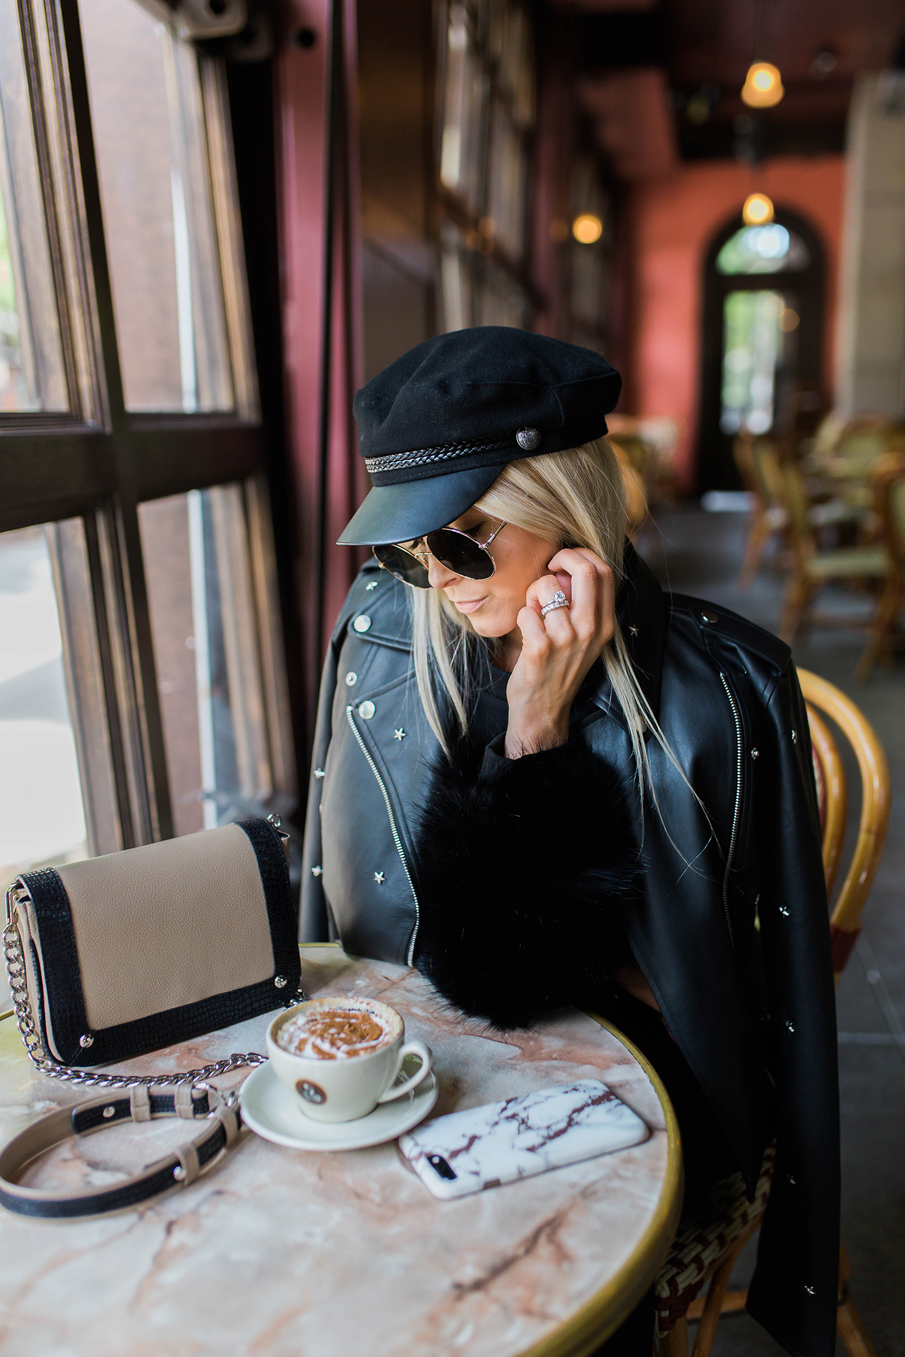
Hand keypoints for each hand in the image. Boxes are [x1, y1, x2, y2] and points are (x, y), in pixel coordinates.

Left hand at [504, 548, 615, 757]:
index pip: (605, 572)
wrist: (543, 710)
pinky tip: (526, 634)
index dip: (582, 555)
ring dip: (532, 595)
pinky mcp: (541, 648)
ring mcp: (567, 639)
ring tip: (534, 616)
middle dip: (562, 558)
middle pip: (585, 570)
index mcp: (604, 624)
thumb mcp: (584, 638)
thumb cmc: (559, 668)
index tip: (564, 561)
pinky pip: (525, 611)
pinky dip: (521, 617)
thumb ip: (582, 605)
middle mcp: (590, 629)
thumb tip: (567, 569)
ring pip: (545, 587)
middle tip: (549, 567)